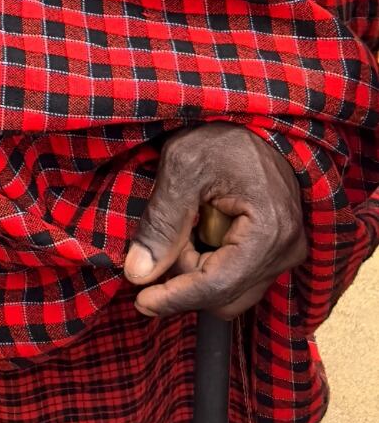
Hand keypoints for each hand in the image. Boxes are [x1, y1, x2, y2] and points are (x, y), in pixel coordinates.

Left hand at [126, 124, 306, 320]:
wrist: (255, 121)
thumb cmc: (221, 137)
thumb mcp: (182, 167)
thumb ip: (161, 223)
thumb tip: (137, 274)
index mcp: (269, 232)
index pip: (217, 286)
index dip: (175, 298)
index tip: (140, 301)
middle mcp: (286, 251)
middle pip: (225, 295)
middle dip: (185, 276)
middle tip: (164, 237)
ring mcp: (286, 253)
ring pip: (230, 290)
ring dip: (196, 269)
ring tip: (184, 225)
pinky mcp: (278, 251)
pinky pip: (238, 276)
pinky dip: (210, 262)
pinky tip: (199, 229)